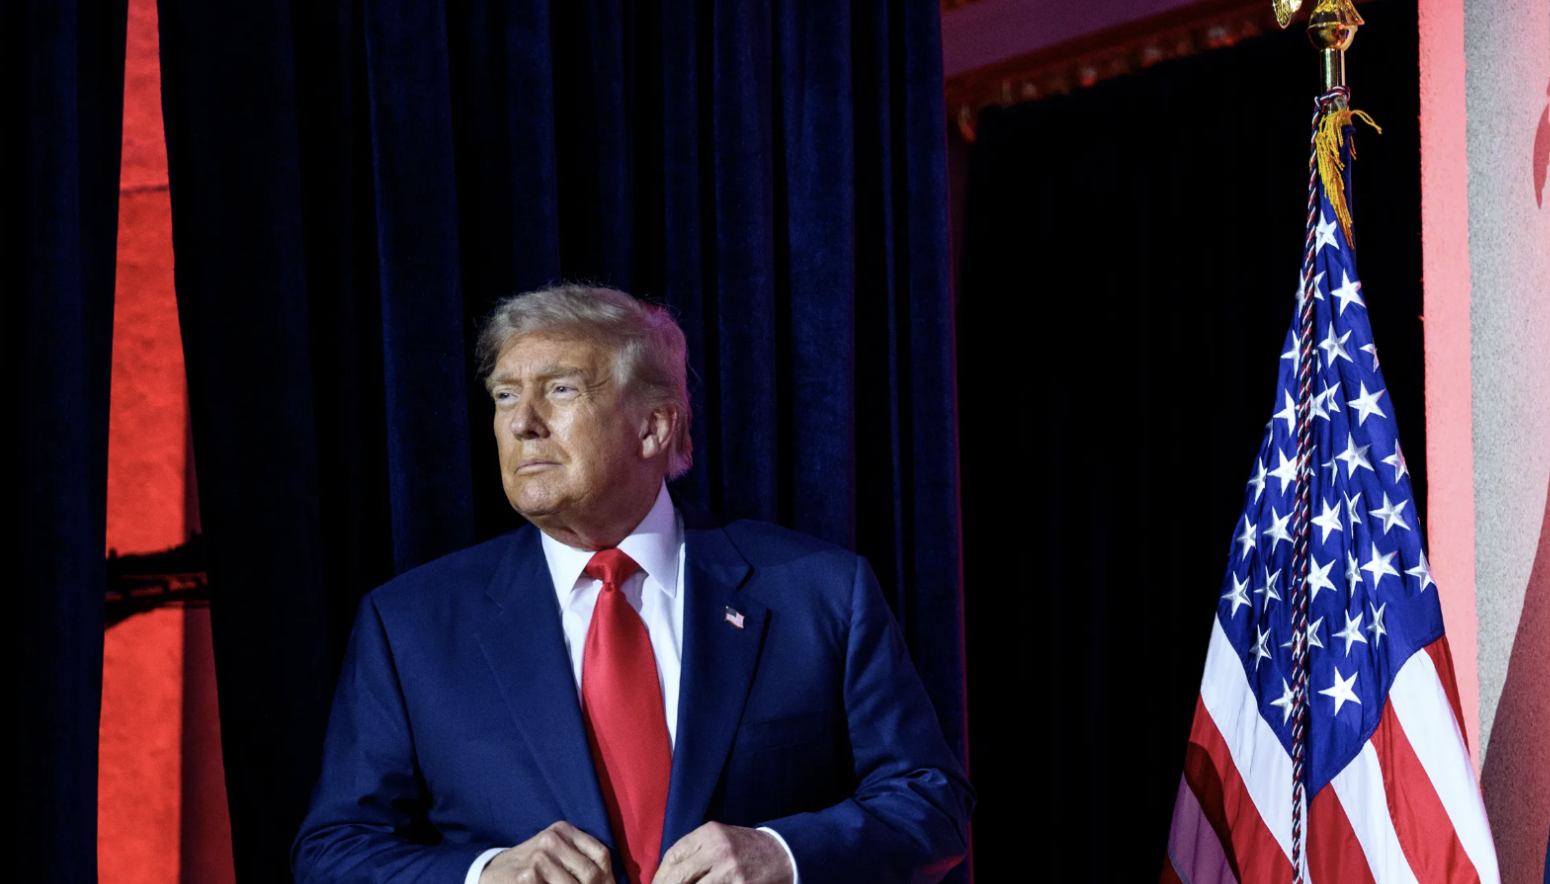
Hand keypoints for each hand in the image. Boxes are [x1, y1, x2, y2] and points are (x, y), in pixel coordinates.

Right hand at [480, 821, 611, 883]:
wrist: (493, 872)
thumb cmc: (531, 864)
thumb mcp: (555, 851)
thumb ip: (580, 859)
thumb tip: (611, 882)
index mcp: (563, 829)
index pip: (601, 854)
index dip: (609, 878)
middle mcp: (552, 839)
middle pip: (591, 873)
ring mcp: (540, 857)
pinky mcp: (529, 876)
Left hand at [653, 822, 793, 883]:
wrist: (783, 854)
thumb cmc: (746, 849)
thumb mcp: (721, 839)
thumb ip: (696, 851)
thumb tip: (665, 875)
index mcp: (710, 833)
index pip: (674, 855)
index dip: (660, 876)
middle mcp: (718, 848)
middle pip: (679, 875)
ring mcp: (730, 869)